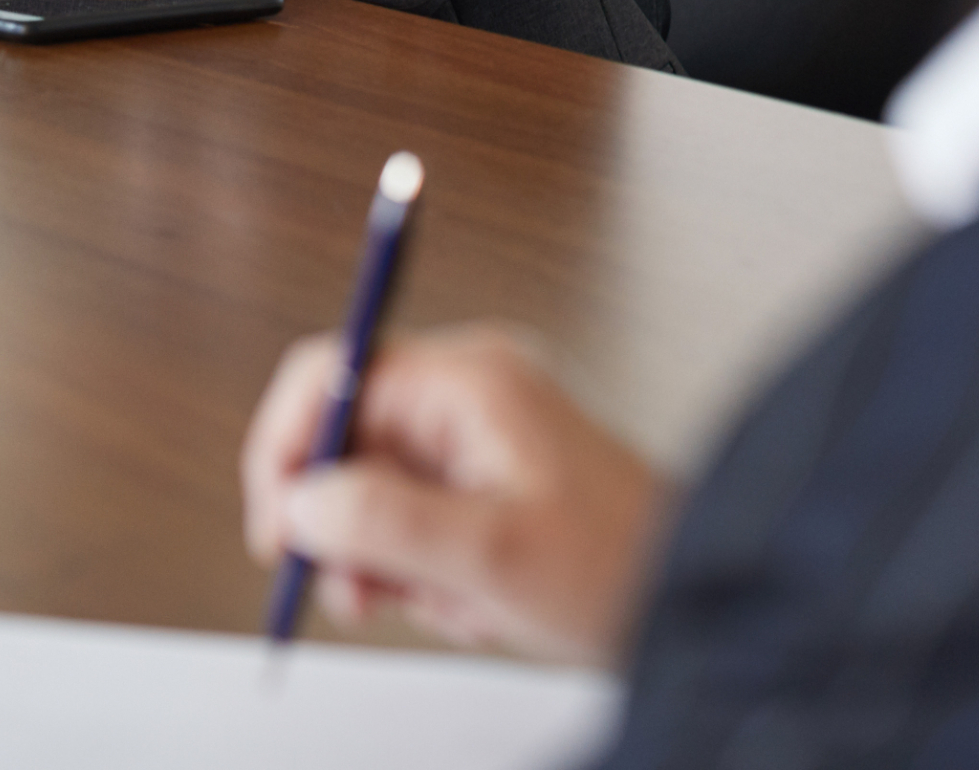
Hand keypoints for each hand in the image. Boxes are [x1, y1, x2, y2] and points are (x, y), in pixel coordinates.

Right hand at [238, 324, 665, 666]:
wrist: (702, 602)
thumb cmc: (622, 568)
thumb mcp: (490, 555)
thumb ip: (382, 522)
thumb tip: (298, 503)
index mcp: (466, 381)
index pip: (329, 374)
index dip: (286, 445)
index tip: (277, 522)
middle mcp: (465, 393)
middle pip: (344, 439)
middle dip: (340, 524)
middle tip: (352, 591)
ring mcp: (476, 437)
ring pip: (372, 489)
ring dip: (384, 558)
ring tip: (437, 603)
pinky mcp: (484, 481)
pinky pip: (411, 517)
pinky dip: (418, 568)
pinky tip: (463, 601)